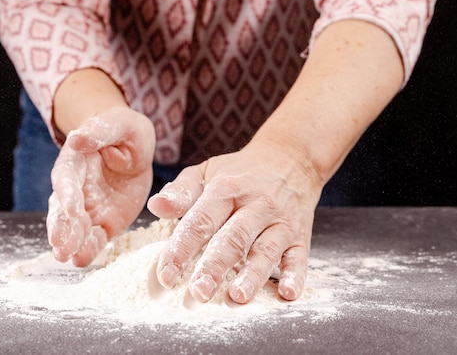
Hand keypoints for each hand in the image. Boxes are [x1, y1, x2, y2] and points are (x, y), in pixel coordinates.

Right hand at [47, 106, 154, 266]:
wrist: (136, 148)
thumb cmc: (125, 130)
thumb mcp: (119, 124)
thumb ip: (99, 131)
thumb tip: (75, 139)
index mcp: (75, 161)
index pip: (67, 178)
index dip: (68, 193)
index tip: (72, 207)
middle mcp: (75, 188)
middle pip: (63, 209)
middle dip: (61, 226)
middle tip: (59, 244)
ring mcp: (88, 207)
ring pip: (75, 228)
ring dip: (70, 243)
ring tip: (66, 257)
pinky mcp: (103, 221)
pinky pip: (94, 238)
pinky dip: (88, 249)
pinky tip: (81, 261)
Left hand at [147, 140, 321, 303]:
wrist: (292, 158)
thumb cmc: (241, 172)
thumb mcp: (208, 172)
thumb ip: (182, 191)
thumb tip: (155, 205)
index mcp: (227, 189)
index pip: (201, 221)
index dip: (182, 249)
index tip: (165, 276)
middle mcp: (255, 205)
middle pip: (233, 238)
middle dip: (214, 268)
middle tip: (197, 294)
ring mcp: (280, 221)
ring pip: (266, 250)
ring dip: (252, 276)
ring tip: (237, 297)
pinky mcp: (300, 236)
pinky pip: (300, 257)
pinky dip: (295, 276)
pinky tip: (287, 294)